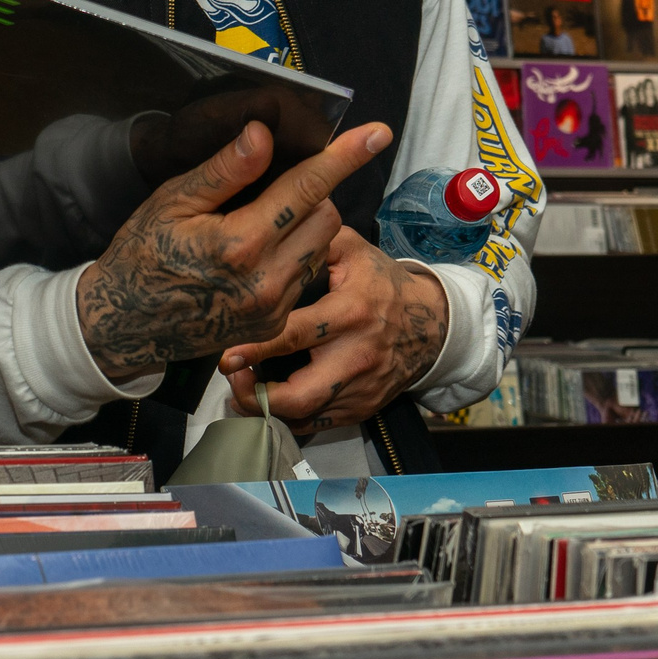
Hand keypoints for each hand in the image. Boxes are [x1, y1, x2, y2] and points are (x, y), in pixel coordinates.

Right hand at [76, 121, 391, 382]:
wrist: (124, 323)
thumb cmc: (142, 255)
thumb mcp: (171, 202)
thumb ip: (224, 171)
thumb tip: (263, 134)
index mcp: (240, 243)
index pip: (307, 188)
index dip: (343, 156)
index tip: (378, 132)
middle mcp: (266, 280)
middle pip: (326, 215)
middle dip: (313, 192)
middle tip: (273, 187)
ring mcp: (273, 308)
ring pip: (320, 246)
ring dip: (305, 225)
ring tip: (260, 223)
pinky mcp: (273, 325)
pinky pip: (304, 276)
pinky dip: (293, 255)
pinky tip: (256, 255)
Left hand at [219, 229, 451, 431]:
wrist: (430, 323)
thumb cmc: (381, 283)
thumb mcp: (354, 250)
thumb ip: (313, 239)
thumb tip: (272, 232)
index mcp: (350, 313)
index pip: (294, 336)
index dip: (256, 349)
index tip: (226, 357)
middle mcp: (355, 357)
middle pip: (299, 395)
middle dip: (256, 396)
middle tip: (232, 379)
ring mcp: (360, 389)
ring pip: (305, 417)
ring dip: (265, 410)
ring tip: (242, 390)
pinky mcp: (361, 408)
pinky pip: (317, 426)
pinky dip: (287, 419)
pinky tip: (267, 402)